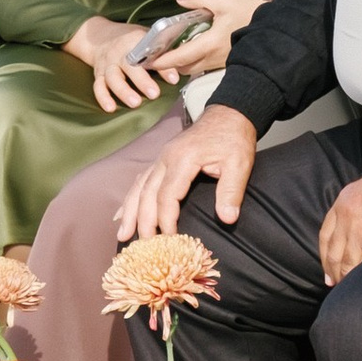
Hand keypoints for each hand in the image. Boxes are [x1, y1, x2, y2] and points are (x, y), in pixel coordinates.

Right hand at [69, 16, 175, 111]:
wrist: (102, 37)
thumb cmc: (131, 41)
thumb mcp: (147, 39)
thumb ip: (162, 52)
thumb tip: (182, 65)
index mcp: (134, 42)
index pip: (149, 54)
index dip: (162, 67)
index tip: (174, 79)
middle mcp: (119, 53)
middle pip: (128, 66)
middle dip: (142, 81)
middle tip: (154, 94)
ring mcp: (107, 64)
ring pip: (112, 78)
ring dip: (123, 91)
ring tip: (135, 103)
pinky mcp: (98, 75)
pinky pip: (98, 86)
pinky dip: (103, 97)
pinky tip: (111, 108)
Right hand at [120, 102, 257, 235]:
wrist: (229, 114)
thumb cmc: (234, 138)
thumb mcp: (239, 164)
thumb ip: (232, 192)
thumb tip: (227, 219)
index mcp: (183, 159)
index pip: (167, 196)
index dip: (166, 220)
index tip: (169, 240)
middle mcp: (166, 158)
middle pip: (147, 193)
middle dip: (143, 221)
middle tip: (142, 246)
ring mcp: (161, 158)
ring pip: (139, 187)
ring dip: (130, 212)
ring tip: (123, 234)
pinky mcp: (162, 159)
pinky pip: (141, 180)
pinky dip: (131, 198)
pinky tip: (122, 213)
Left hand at [149, 0, 259, 76]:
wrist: (276, 27)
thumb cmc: (251, 13)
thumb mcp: (223, 0)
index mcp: (210, 44)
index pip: (179, 58)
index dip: (161, 61)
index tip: (147, 61)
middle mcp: (213, 58)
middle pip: (183, 68)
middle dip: (168, 64)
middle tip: (154, 55)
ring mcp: (220, 62)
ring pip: (194, 68)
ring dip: (181, 63)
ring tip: (170, 51)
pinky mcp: (226, 61)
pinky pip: (204, 65)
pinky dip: (193, 60)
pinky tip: (191, 47)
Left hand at [318, 162, 361, 286]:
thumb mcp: (359, 189)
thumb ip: (350, 208)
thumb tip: (347, 231)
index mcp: (342, 206)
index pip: (326, 237)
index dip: (325, 257)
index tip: (328, 270)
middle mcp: (347, 220)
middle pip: (334, 254)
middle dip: (334, 272)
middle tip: (335, 284)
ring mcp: (361, 233)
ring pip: (347, 263)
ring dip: (346, 278)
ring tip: (349, 286)